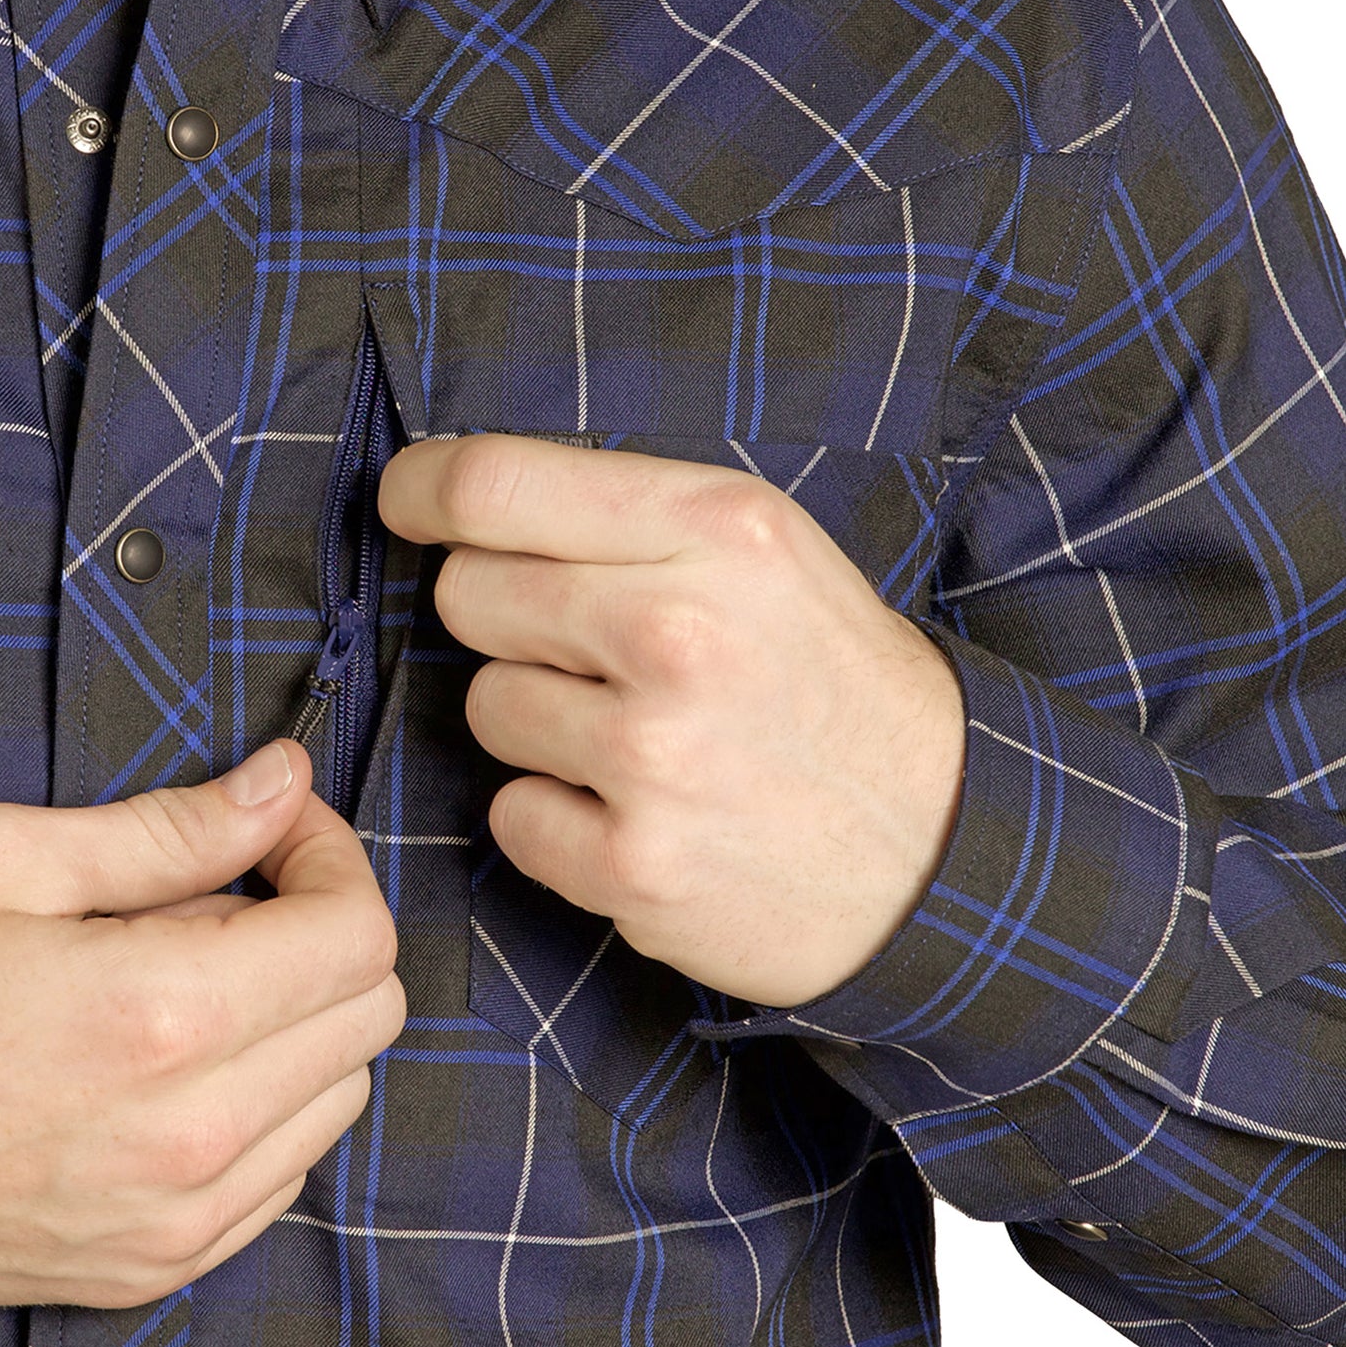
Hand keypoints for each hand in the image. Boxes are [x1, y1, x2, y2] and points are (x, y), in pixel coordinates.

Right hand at [0, 742, 403, 1309]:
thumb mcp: (9, 863)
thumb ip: (173, 826)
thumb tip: (285, 782)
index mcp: (169, 1014)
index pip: (358, 932)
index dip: (330, 857)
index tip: (278, 831)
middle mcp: (196, 1130)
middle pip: (370, 1011)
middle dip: (325, 929)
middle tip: (237, 896)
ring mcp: (181, 1213)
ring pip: (342, 1093)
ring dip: (303, 1021)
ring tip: (199, 984)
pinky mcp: (160, 1264)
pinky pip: (287, 1172)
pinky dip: (270, 1106)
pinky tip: (187, 1067)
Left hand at [380, 437, 964, 1009]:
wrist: (937, 842)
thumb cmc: (830, 677)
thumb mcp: (766, 546)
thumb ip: (630, 511)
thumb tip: (459, 498)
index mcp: (715, 525)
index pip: (491, 483)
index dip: (422, 490)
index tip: (408, 504)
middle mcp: (677, 629)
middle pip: (468, 594)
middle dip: (507, 616)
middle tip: (594, 645)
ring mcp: (653, 753)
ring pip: (485, 706)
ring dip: (539, 721)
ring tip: (641, 734)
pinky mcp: (635, 863)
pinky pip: (510, 814)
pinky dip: (557, 817)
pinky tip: (639, 809)